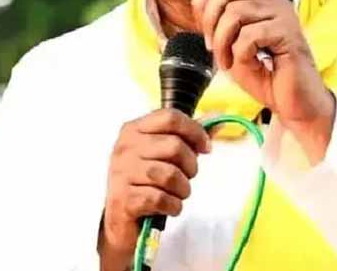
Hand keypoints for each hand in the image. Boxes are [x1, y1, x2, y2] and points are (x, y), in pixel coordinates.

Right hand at [99, 109, 210, 269]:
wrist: (120, 218)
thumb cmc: (144, 182)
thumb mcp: (162, 154)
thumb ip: (187, 137)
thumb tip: (217, 120)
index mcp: (134, 130)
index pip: (170, 118)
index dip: (195, 131)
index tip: (205, 147)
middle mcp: (125, 147)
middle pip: (174, 146)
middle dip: (191, 166)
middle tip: (188, 177)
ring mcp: (121, 173)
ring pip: (170, 175)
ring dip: (183, 189)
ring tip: (178, 193)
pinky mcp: (124, 199)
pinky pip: (161, 199)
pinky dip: (173, 206)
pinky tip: (169, 206)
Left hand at [191, 0, 335, 162]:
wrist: (293, 102)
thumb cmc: (264, 74)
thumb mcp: (230, 47)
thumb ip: (214, 21)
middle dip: (210, 22)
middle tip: (218, 49)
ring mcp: (282, 15)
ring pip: (231, 15)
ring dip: (223, 45)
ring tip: (235, 62)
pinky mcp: (288, 34)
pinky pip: (246, 37)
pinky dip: (239, 57)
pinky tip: (253, 66)